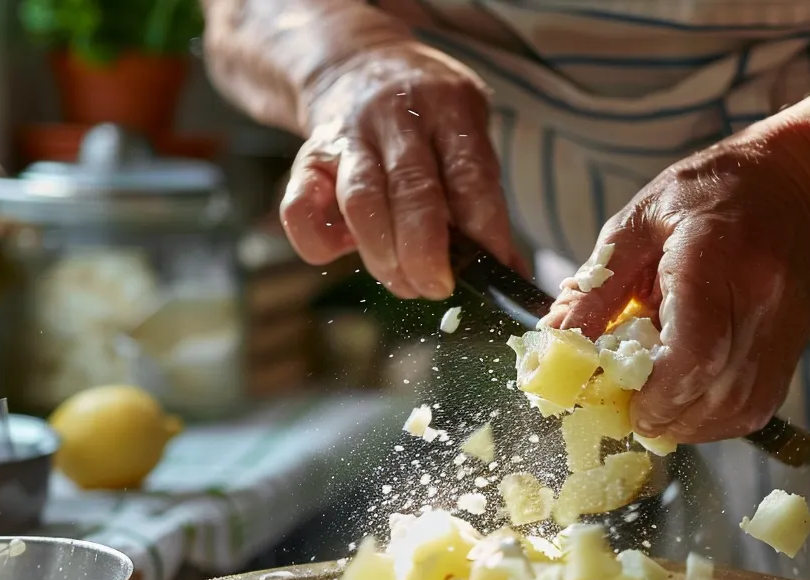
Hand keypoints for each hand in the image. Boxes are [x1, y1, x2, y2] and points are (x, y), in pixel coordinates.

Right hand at [281, 40, 517, 298]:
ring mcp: (348, 137)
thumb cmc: (425, 117)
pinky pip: (300, 208)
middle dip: (426, 253)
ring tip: (402, 282)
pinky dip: (319, 243)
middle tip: (437, 287)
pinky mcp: (308, 158)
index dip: (484, 230)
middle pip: (413, 191)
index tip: (490, 270)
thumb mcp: (465, 134)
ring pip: (361, 201)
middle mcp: (397, 118)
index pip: (470, 176)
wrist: (355, 62)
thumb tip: (509, 270)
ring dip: (383, 256)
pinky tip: (342, 252)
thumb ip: (483, 197)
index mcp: (449, 110)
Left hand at [545, 137, 809, 442]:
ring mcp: (784, 330)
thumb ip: (597, 290)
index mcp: (716, 258)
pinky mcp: (793, 352)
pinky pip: (755, 409)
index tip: (623, 405)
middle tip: (630, 411)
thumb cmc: (699, 200)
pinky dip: (715, 419)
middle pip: (717, 392)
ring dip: (690, 423)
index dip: (656, 395)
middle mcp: (761, 300)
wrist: (784, 191)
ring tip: (658, 406)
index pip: (696, 351)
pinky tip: (689, 400)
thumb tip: (556, 345)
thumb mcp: (634, 228)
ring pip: (739, 410)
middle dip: (666, 416)